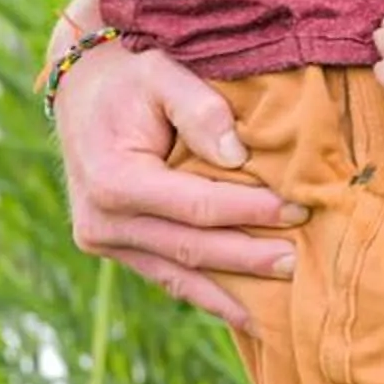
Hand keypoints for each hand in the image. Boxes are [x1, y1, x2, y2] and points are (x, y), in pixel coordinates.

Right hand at [52, 11, 303, 333]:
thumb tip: (238, 156)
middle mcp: (102, 221)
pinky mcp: (112, 246)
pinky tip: (242, 310)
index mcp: (114, 181)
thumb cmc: (130, 77)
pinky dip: (204, 291)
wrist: (82, 90)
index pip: (197, 207)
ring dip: (229, 292)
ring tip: (278, 310)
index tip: (299, 210)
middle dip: (248, 259)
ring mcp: (104, 240)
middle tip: (301, 264)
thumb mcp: (163, 73)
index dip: (250, 211)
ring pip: (176, 275)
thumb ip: (200, 108)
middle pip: (190, 249)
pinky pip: (164, 275)